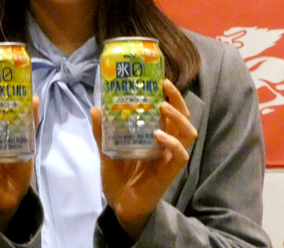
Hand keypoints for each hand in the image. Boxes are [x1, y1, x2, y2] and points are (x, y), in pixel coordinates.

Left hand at [90, 79, 197, 237]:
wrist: (119, 205)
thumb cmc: (117, 177)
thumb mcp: (106, 150)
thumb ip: (102, 132)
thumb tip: (95, 108)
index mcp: (153, 136)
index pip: (168, 112)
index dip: (169, 96)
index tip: (161, 79)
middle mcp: (165, 144)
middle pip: (183, 119)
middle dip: (178, 101)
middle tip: (165, 86)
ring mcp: (169, 158)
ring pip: (188, 134)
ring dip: (178, 118)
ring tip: (162, 107)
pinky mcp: (169, 173)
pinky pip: (180, 156)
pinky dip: (172, 143)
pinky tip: (159, 136)